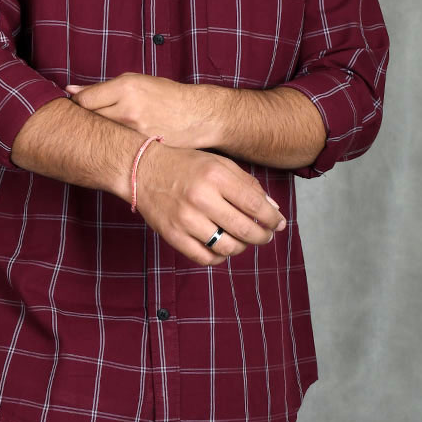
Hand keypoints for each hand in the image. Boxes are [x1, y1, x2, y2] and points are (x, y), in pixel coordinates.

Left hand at [65, 73, 219, 148]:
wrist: (198, 115)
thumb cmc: (166, 96)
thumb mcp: (136, 82)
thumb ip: (102, 89)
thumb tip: (69, 90)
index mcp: (125, 87)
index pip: (84, 100)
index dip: (77, 106)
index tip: (77, 109)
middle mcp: (127, 108)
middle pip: (89, 119)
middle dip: (85, 122)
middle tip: (87, 123)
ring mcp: (134, 130)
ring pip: (101, 135)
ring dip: (99, 134)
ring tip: (105, 132)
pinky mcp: (141, 147)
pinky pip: (116, 147)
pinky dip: (113, 145)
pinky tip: (117, 143)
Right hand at [133, 142, 286, 266]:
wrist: (142, 170)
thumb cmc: (185, 165)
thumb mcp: (218, 164)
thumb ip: (247, 184)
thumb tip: (273, 209)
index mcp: (215, 176)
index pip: (255, 205)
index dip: (272, 219)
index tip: (279, 224)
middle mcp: (201, 198)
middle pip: (245, 229)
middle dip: (262, 236)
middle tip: (265, 236)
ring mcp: (186, 219)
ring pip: (227, 247)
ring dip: (242, 247)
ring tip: (243, 241)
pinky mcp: (173, 236)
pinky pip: (205, 258)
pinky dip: (219, 257)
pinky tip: (222, 247)